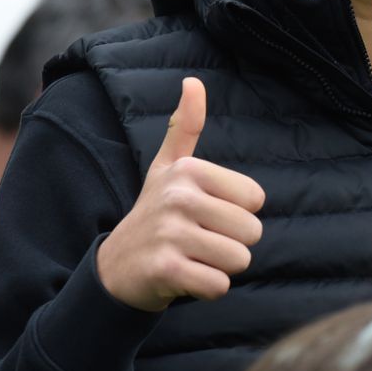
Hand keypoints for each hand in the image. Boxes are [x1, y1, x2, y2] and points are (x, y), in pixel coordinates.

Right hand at [96, 78, 265, 311]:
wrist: (115, 267)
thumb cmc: (155, 212)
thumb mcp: (168, 167)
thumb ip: (186, 127)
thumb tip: (193, 82)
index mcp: (188, 171)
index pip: (256, 199)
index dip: (238, 213)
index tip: (206, 215)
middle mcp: (178, 197)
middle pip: (251, 232)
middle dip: (231, 244)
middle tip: (198, 241)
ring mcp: (169, 234)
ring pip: (239, 260)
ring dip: (221, 267)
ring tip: (192, 257)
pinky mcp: (165, 270)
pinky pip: (219, 286)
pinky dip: (208, 289)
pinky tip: (184, 277)